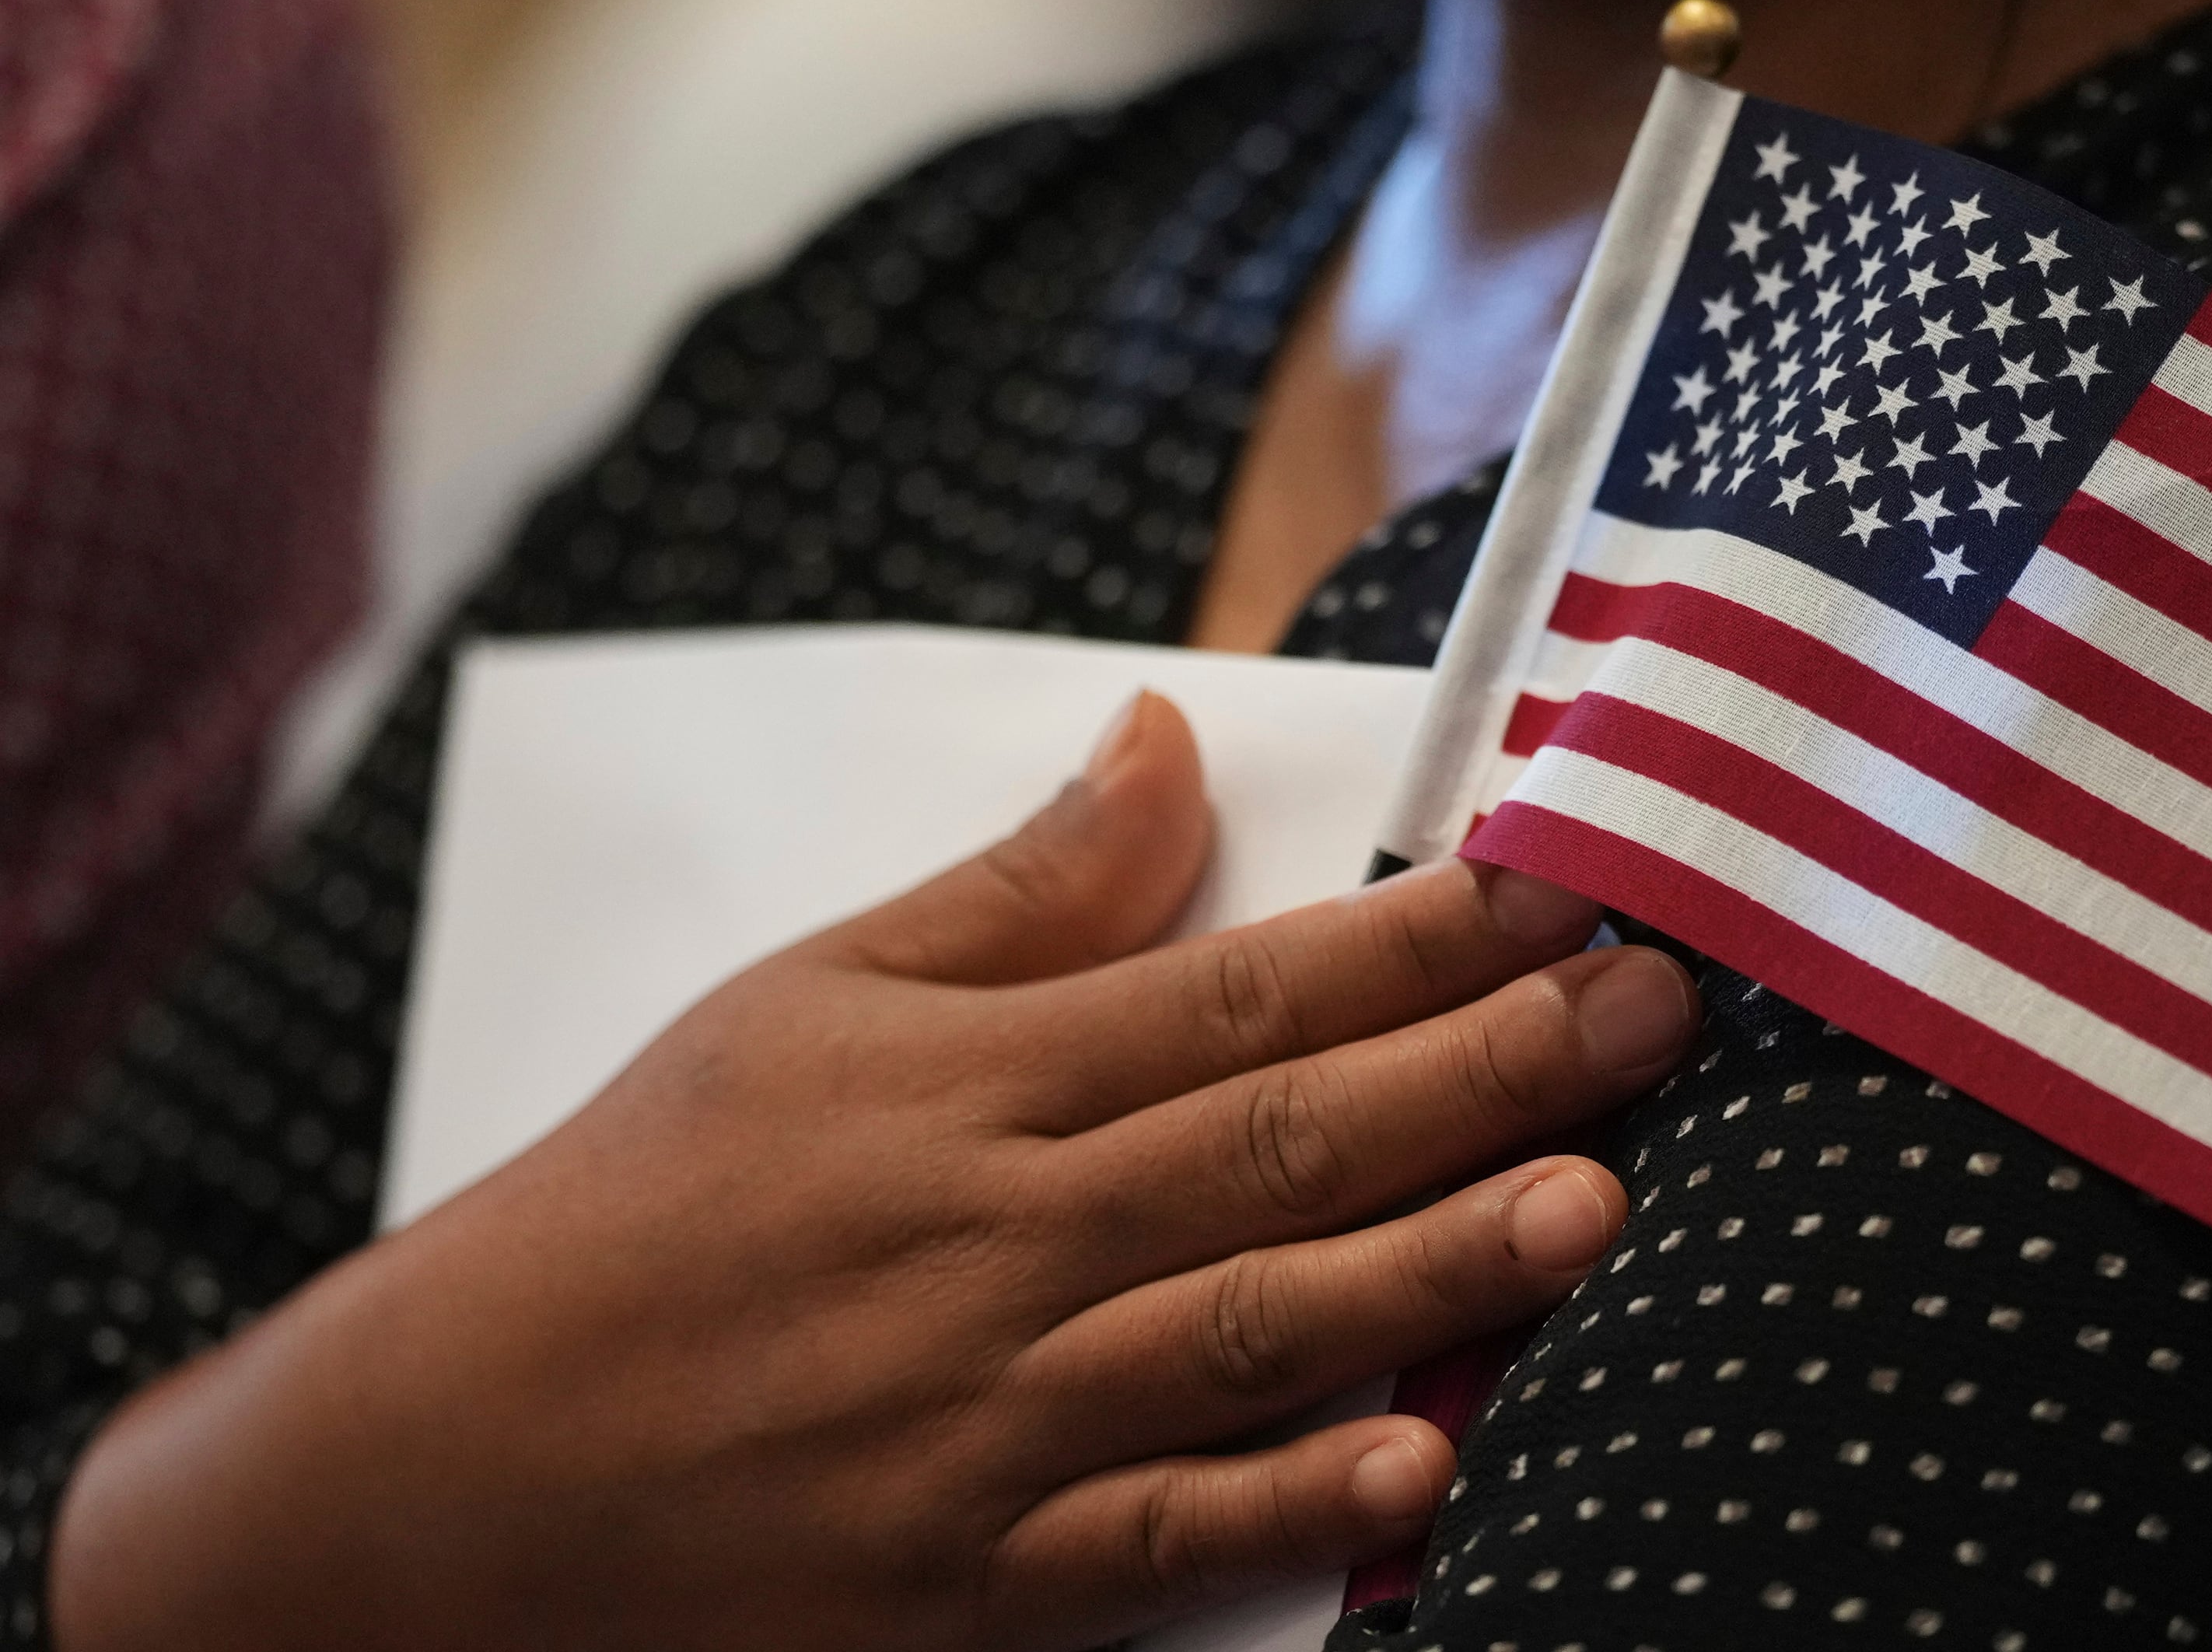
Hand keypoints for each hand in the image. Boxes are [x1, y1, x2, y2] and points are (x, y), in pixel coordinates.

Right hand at [50, 692, 1697, 1651]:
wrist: (452, 1463)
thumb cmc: (642, 1206)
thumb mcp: (803, 1000)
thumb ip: (1012, 890)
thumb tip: (1164, 742)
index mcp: (970, 1086)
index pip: (1241, 994)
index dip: (1418, 944)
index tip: (1561, 893)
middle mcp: (1001, 1238)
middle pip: (1284, 1139)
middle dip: (1488, 1072)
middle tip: (1659, 1013)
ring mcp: (994, 1415)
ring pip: (1252, 1325)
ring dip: (1435, 1265)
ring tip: (1595, 1203)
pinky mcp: (975, 1574)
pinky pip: (1159, 1541)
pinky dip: (1288, 1505)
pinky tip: (1420, 1468)